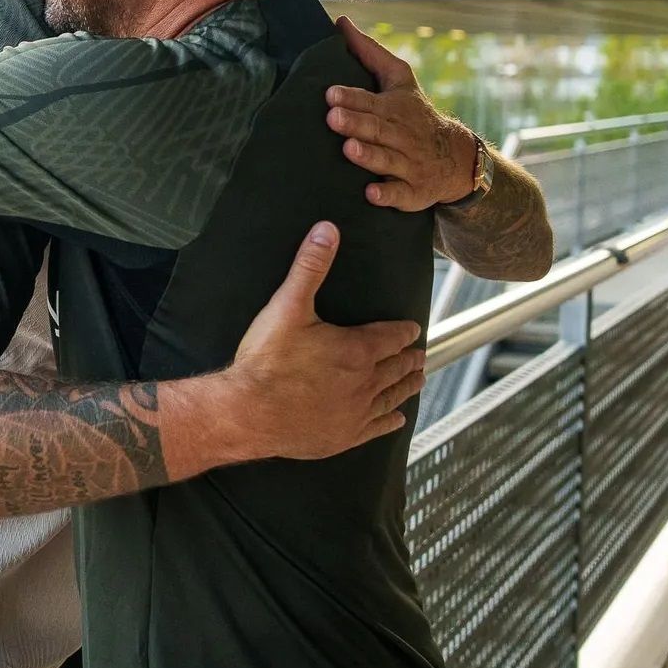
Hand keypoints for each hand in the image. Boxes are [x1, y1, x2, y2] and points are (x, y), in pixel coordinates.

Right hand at [217, 222, 425, 461]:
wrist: (247, 412)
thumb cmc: (266, 361)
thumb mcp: (287, 306)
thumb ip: (310, 267)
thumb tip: (327, 230)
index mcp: (356, 350)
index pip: (391, 338)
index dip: (404, 332)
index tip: (413, 330)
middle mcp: (364, 383)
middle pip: (396, 368)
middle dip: (409, 359)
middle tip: (420, 355)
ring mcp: (355, 413)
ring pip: (392, 397)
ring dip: (407, 386)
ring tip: (418, 380)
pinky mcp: (343, 437)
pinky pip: (377, 428)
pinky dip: (391, 421)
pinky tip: (397, 419)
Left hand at [325, 15, 479, 211]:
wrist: (455, 156)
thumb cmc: (414, 112)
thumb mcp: (399, 79)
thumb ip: (369, 52)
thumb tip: (341, 22)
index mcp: (394, 108)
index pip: (370, 101)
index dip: (351, 98)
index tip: (330, 93)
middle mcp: (401, 136)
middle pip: (377, 129)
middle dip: (356, 123)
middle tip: (332, 117)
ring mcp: (408, 165)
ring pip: (387, 160)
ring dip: (368, 156)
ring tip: (349, 149)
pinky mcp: (413, 192)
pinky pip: (401, 195)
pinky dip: (388, 195)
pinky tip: (371, 194)